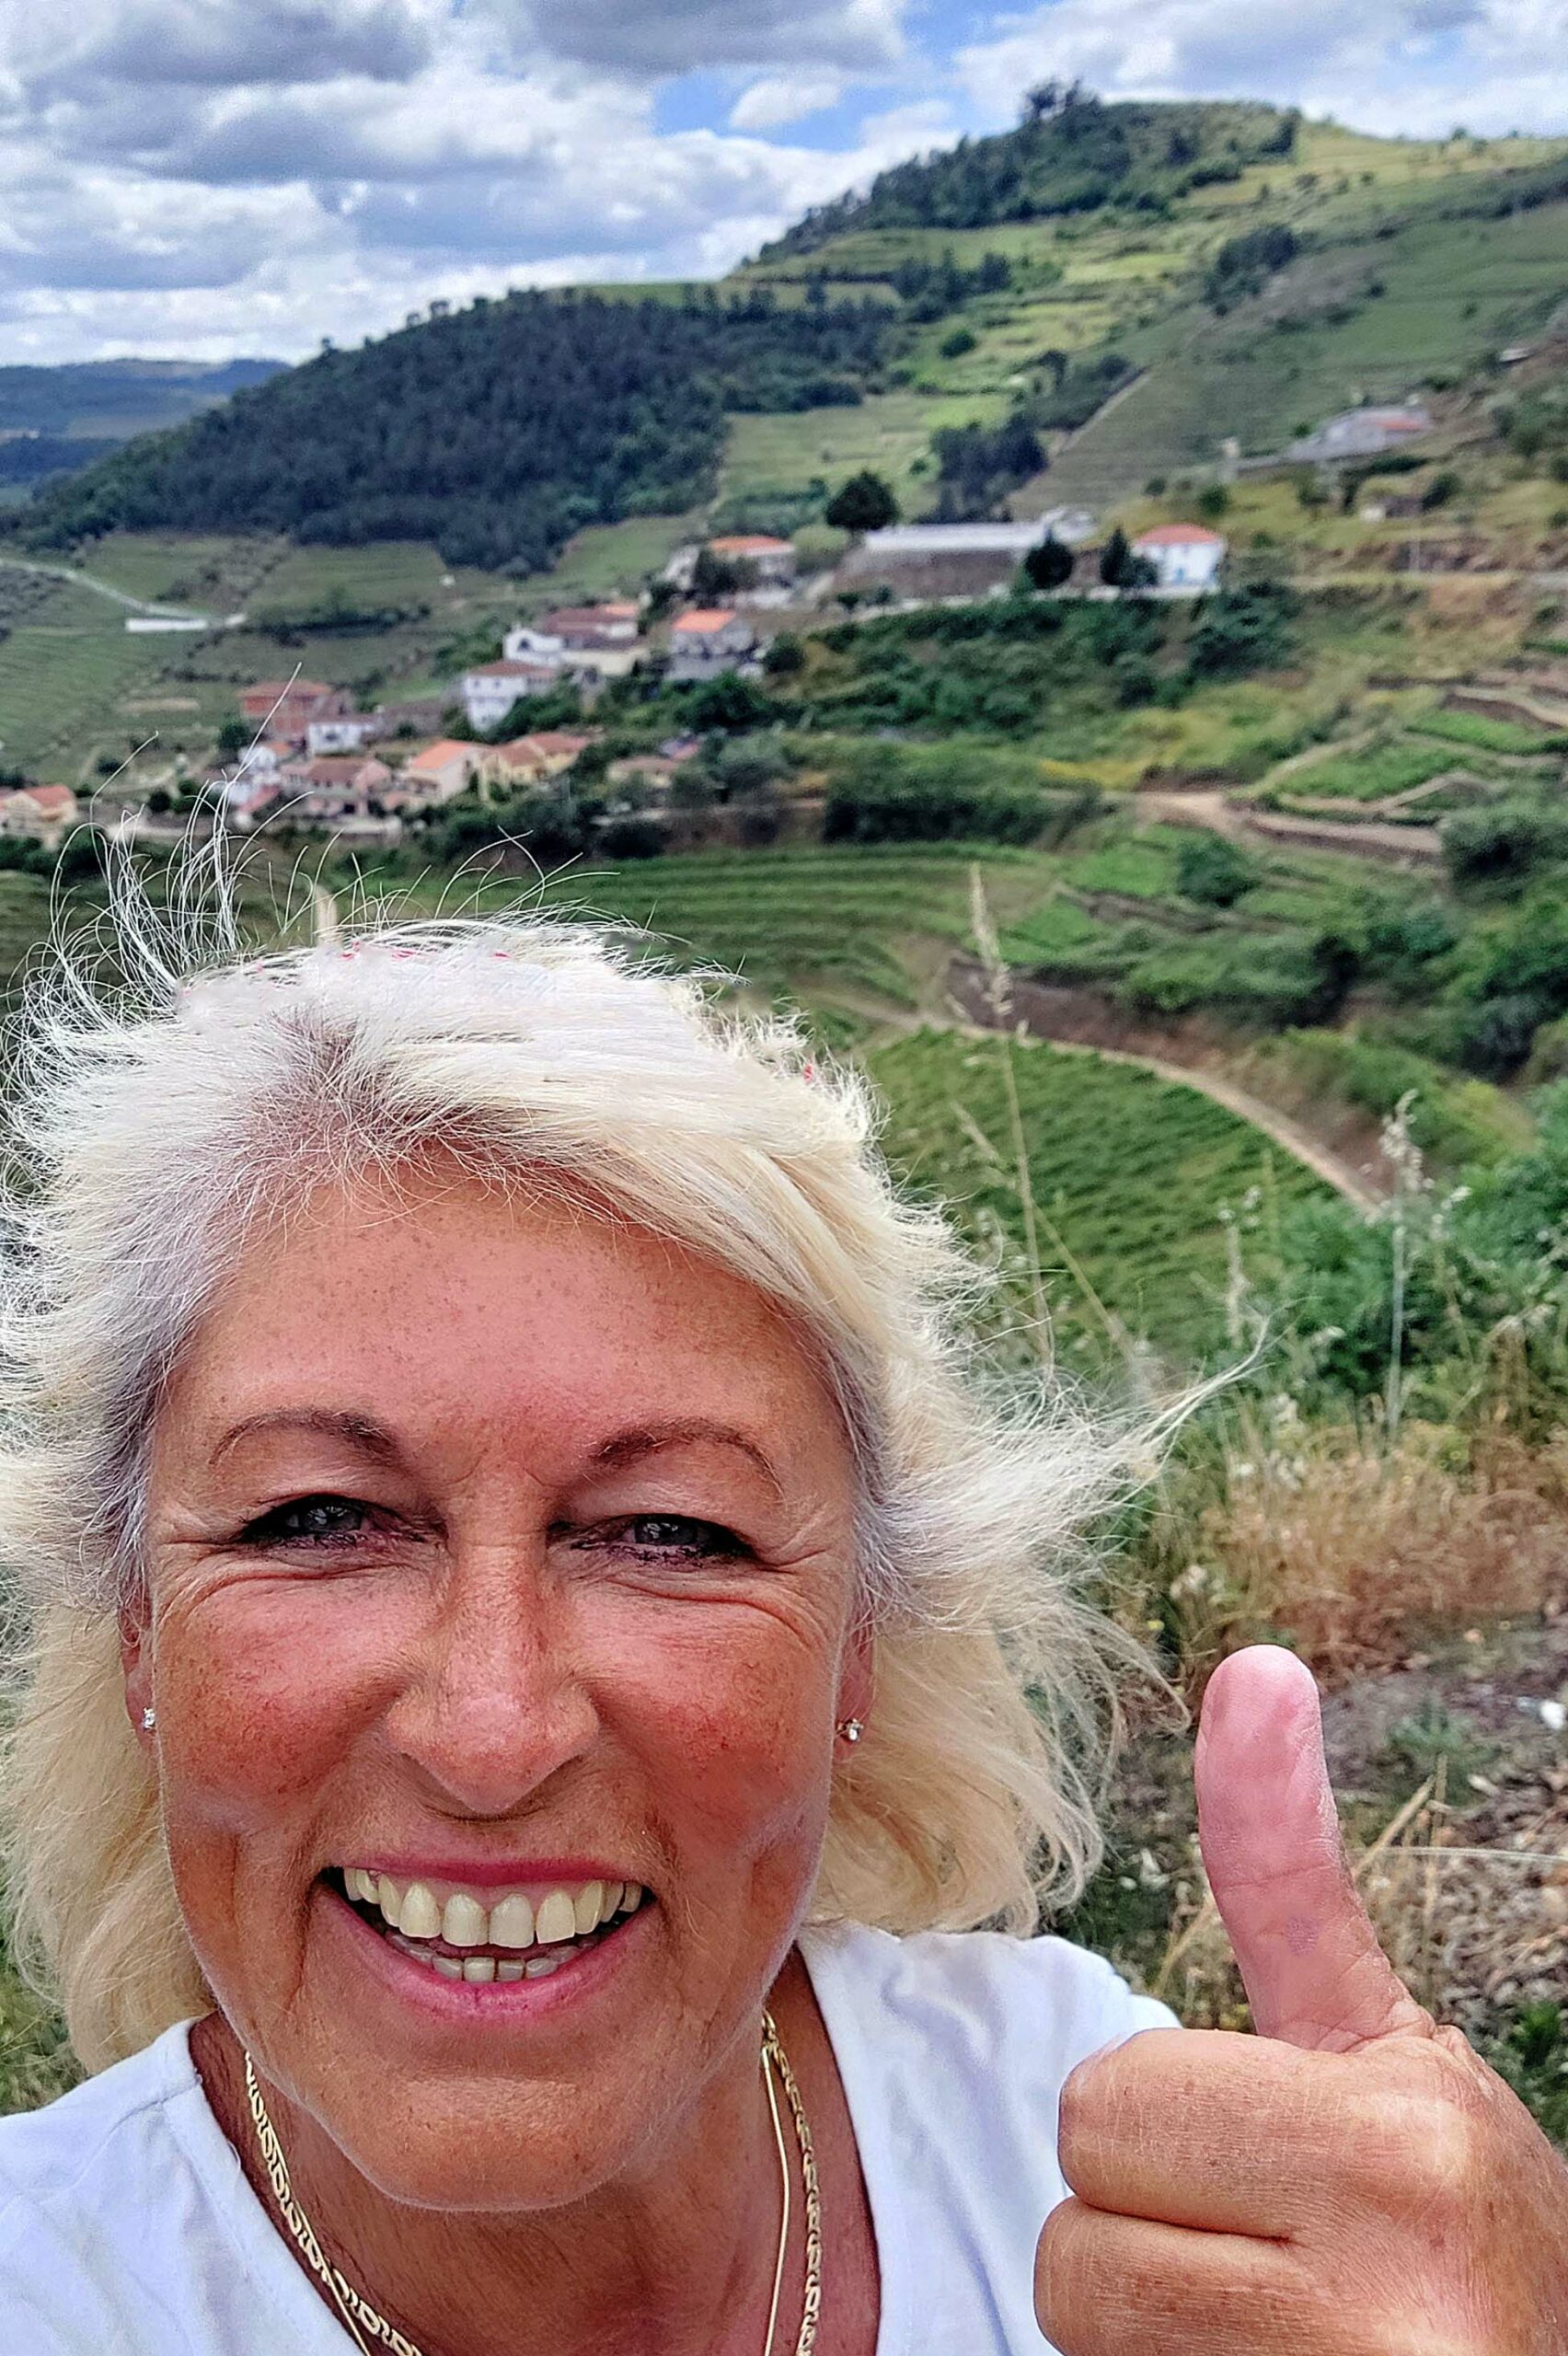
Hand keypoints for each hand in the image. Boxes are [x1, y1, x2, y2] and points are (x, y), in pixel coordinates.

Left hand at [1035, 1644, 1567, 2352]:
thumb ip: (1287, 1875)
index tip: (1271, 2162)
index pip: (1103, 2106)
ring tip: (1269, 2326)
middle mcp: (1391, 2295)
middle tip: (1266, 2256)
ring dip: (1147, 2330)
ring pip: (1079, 2324)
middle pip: (1072, 2232)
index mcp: (1400, 2144)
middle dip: (1144, 2235)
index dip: (1166, 2131)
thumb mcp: (1386, 2046)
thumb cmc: (1453, 2223)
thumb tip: (1251, 1664)